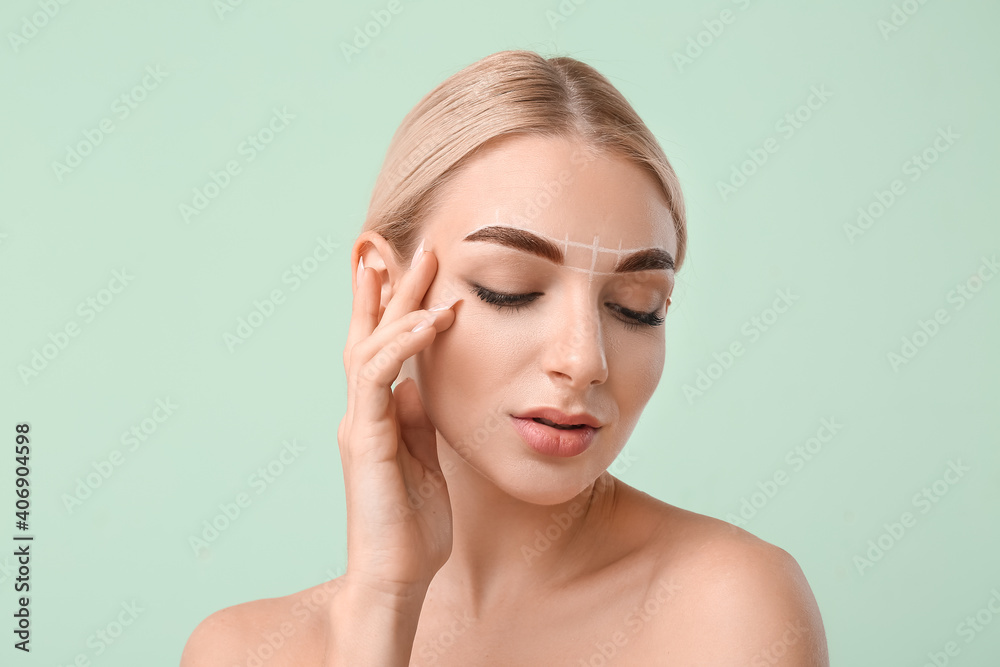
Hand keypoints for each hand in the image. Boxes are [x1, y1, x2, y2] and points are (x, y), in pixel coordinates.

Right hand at [338, 244, 458, 597]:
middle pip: (369, 336)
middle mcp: (362, 413)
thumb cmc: (413, 523)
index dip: (389, 309)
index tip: (405, 269)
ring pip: (370, 346)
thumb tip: (419, 383)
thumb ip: (418, 418)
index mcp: (377, 416)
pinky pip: (379, 377)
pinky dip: (402, 344)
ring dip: (398, 304)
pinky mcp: (365, 438)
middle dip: (389, 290)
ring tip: (424, 267)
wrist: (396, 573)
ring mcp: (360, 423)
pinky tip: (430, 322)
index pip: (380, 349)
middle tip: (413, 248)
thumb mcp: (424, 457)